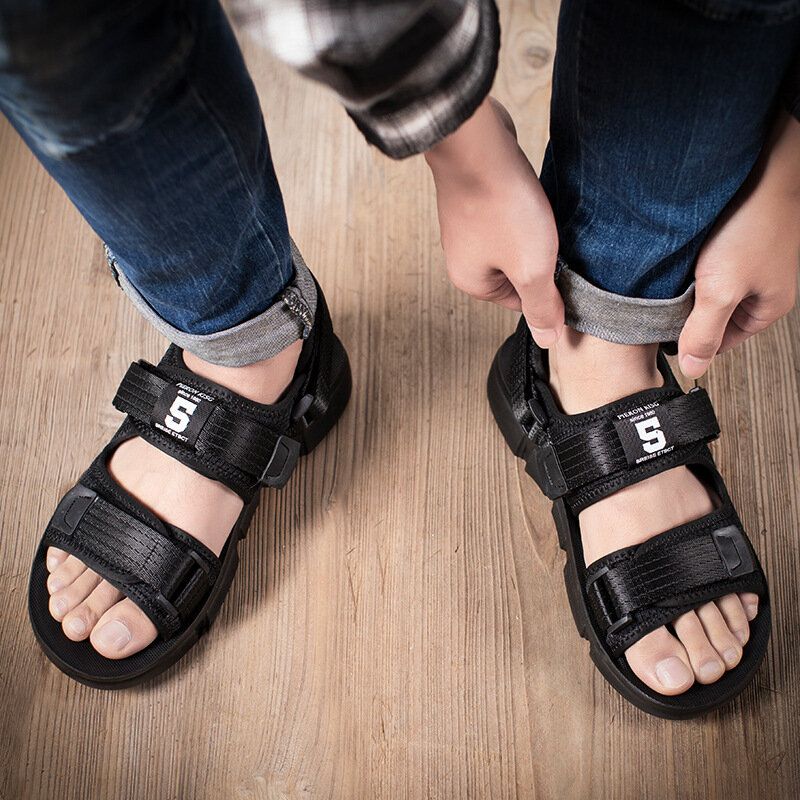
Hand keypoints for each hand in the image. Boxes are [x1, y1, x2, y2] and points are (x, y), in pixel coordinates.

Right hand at [424, 98, 562, 346]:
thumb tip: (547, 340)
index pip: (520, 302)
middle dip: (540, 257)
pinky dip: (524, 209)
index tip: (562, 266)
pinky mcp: (477, 198)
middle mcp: (464, 258)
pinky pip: (508, 216)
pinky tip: (532, 197)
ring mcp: (468, 226)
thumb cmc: (500, 208)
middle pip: (517, 271)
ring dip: (534, 231)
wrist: (476, 144)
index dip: (548, 287)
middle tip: (554, 238)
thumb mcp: (531, 269)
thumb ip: (542, 306)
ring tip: (542, 214)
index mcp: (472, 282)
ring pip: (514, 241)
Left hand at [679, 111, 799, 377]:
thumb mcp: (721, 291)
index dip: (692, 341)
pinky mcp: (739, 243)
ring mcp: (752, 265)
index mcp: (768, 308)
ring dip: (689, 288)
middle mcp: (763, 288)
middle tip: (663, 306)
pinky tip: (681, 259)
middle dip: (688, 313)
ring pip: (710, 290)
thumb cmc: (750, 225)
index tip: (664, 335)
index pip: (721, 343)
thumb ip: (705, 332)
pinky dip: (694, 266)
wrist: (759, 169)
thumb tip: (694, 367)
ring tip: (674, 279)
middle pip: (715, 317)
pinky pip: (710, 266)